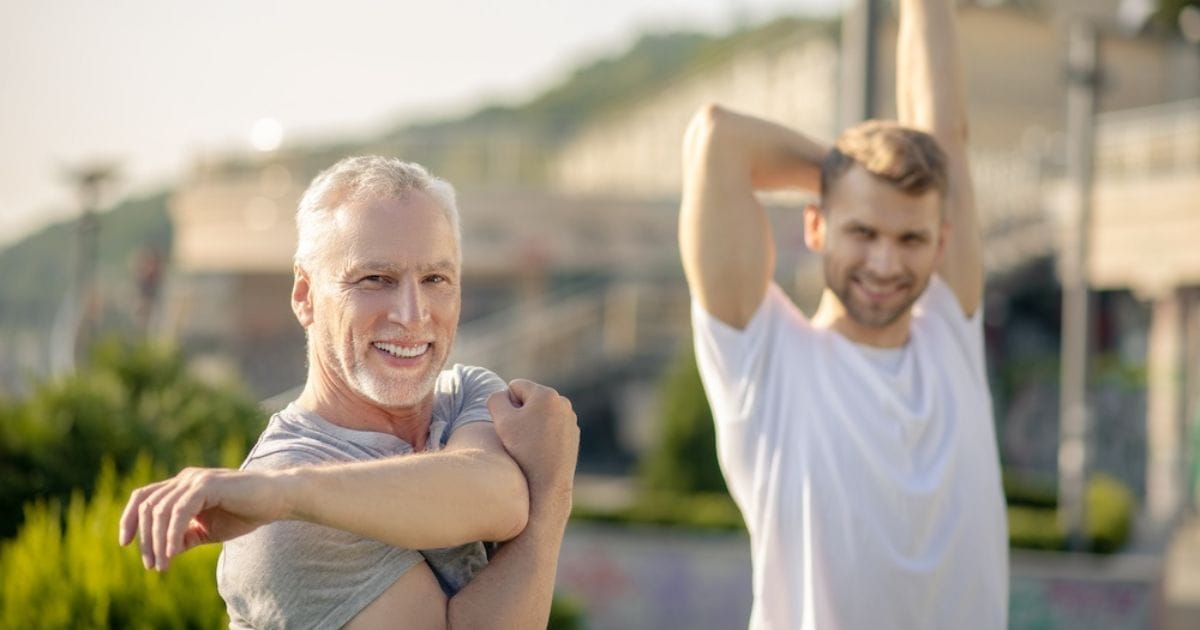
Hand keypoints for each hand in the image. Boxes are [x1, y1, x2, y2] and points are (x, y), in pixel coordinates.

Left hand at [118, 467, 288, 570]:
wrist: (277, 499)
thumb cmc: (246, 512)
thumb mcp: (208, 530)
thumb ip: (185, 536)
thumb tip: (163, 551)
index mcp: (183, 486)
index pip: (145, 498)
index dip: (130, 519)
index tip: (126, 544)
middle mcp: (185, 479)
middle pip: (148, 506)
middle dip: (145, 539)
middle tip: (152, 565)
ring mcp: (196, 480)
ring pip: (160, 510)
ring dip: (157, 542)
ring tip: (162, 565)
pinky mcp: (207, 485)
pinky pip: (179, 512)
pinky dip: (171, 534)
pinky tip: (172, 553)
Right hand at [487, 380, 578, 509]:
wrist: (548, 483)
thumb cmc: (523, 450)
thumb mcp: (501, 420)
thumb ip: (496, 399)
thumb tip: (503, 395)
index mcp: (546, 394)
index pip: (515, 387)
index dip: (506, 406)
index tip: (509, 425)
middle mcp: (563, 402)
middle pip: (530, 400)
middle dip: (520, 413)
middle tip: (518, 437)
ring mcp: (570, 419)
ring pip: (540, 414)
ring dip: (531, 424)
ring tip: (529, 445)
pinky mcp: (573, 434)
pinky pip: (551, 428)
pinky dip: (543, 435)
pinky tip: (539, 451)